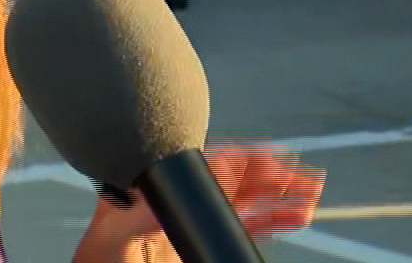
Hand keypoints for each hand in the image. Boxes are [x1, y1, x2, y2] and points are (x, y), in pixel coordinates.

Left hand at [73, 145, 324, 262]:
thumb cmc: (99, 256)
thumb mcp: (115, 232)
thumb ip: (142, 214)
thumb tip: (171, 200)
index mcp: (163, 182)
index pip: (211, 162)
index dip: (245, 159)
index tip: (275, 161)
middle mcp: (185, 197)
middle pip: (238, 177)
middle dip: (274, 174)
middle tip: (308, 177)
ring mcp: (198, 220)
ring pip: (249, 200)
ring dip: (282, 196)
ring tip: (312, 194)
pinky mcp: (205, 241)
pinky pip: (247, 226)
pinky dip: (275, 221)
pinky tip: (298, 216)